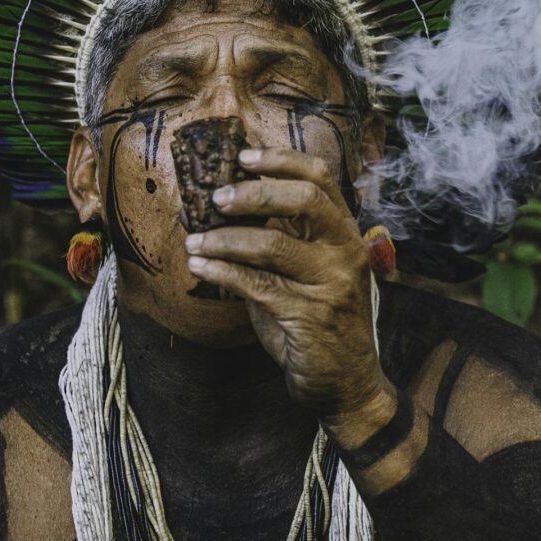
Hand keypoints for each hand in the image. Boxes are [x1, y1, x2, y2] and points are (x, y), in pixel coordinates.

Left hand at [184, 147, 396, 436]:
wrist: (345, 383)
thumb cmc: (317, 319)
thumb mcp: (307, 270)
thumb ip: (280, 237)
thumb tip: (224, 205)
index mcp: (345, 232)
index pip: (320, 177)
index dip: (281, 160)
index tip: (243, 156)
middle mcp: (345, 251)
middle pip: (304, 200)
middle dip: (253, 193)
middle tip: (216, 198)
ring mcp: (332, 283)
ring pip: (273, 244)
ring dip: (225, 239)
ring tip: (194, 241)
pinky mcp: (310, 316)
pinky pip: (257, 285)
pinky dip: (221, 273)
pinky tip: (199, 268)